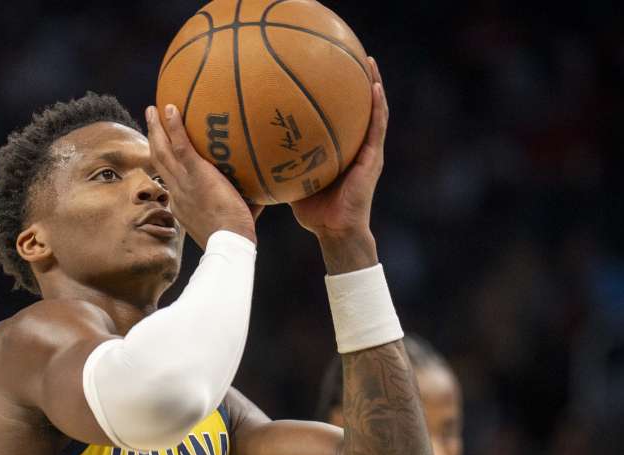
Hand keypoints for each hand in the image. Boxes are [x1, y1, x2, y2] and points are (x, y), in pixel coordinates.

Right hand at [146, 104, 256, 246]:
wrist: (229, 241)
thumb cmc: (237, 235)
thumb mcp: (235, 216)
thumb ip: (246, 200)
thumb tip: (266, 190)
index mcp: (182, 203)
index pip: (170, 180)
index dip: (166, 165)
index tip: (166, 152)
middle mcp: (176, 191)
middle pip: (159, 161)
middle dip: (153, 139)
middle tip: (151, 121)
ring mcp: (183, 182)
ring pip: (162, 151)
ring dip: (155, 128)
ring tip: (152, 109)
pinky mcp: (195, 173)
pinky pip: (180, 146)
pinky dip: (173, 127)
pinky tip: (171, 108)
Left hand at [289, 57, 387, 239]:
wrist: (335, 231)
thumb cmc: (312, 211)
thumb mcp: (290, 179)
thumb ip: (277, 162)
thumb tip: (246, 148)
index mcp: (338, 151)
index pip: (336, 117)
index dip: (332, 95)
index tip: (323, 72)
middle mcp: (355, 147)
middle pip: (356, 108)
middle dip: (353, 82)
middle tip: (346, 55)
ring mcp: (367, 152)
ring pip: (373, 111)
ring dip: (373, 85)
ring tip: (368, 61)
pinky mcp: (374, 159)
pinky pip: (377, 127)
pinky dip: (377, 106)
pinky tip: (374, 87)